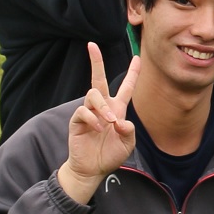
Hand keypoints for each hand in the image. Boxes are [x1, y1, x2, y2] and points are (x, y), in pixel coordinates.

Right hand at [57, 42, 138, 203]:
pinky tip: (98, 129)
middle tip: (92, 45)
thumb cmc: (110, 155)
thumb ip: (129, 131)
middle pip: (98, 79)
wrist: (93, 169)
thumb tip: (121, 121)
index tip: (138, 57)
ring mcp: (88, 112)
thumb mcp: (128, 143)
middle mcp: (102, 107)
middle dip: (96, 61)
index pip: (126, 87)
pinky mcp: (76, 121)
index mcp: (117, 109)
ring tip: (109, 123)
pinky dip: (92, 119)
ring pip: (92, 94)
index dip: (132, 73)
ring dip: (103, 107)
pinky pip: (83, 111)